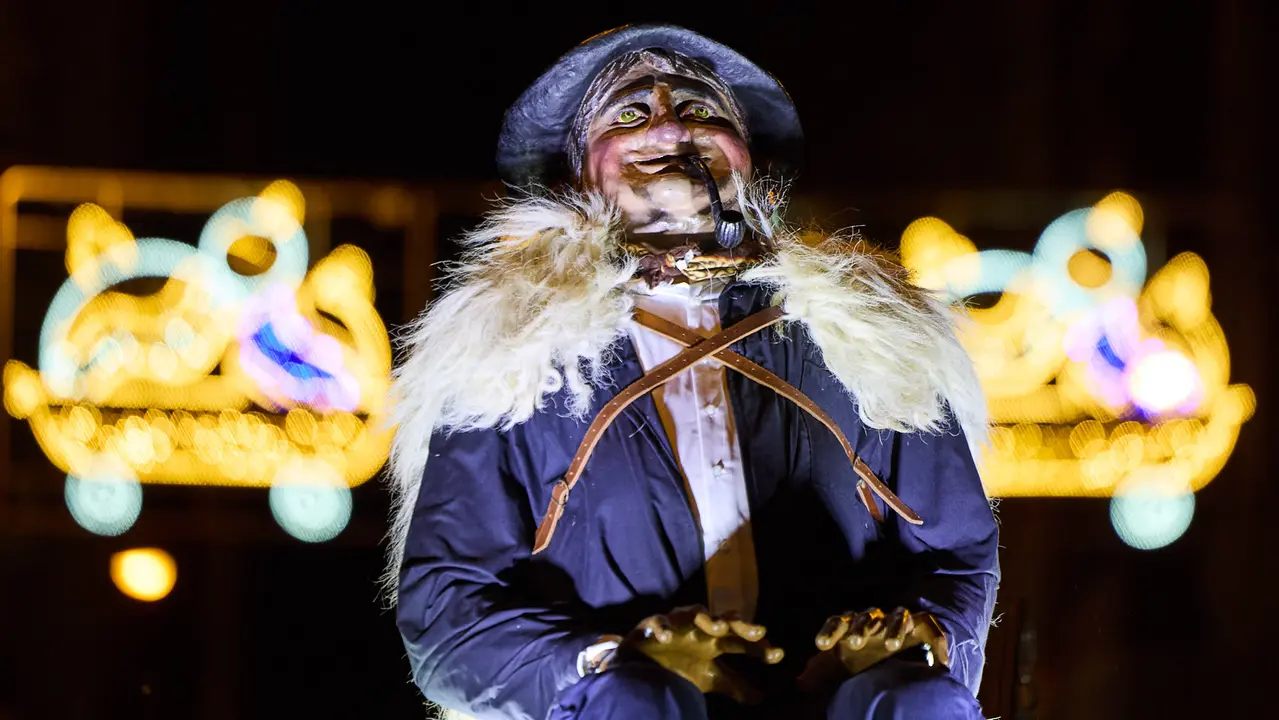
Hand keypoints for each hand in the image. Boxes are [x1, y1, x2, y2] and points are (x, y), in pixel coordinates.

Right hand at [619, 605, 783, 703]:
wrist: (645, 662)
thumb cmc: (681, 665)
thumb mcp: (711, 678)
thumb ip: (735, 686)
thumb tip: (762, 699)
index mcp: (715, 640)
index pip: (742, 640)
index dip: (760, 647)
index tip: (778, 655)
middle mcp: (700, 628)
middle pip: (725, 621)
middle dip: (741, 625)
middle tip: (760, 633)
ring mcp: (678, 623)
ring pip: (694, 614)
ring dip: (707, 619)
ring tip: (719, 628)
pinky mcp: (653, 624)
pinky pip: (657, 622)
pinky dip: (661, 628)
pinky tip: (665, 636)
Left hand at [798, 608, 948, 689]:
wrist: (897, 651)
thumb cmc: (863, 660)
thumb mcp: (841, 668)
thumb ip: (821, 674)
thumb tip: (800, 684)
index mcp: (850, 626)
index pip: (837, 622)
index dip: (829, 632)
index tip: (821, 646)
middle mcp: (872, 619)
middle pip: (863, 617)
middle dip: (859, 629)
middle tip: (856, 644)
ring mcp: (895, 619)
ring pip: (892, 615)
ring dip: (890, 628)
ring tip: (890, 646)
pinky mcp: (919, 623)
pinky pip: (922, 622)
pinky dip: (927, 635)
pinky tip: (927, 651)